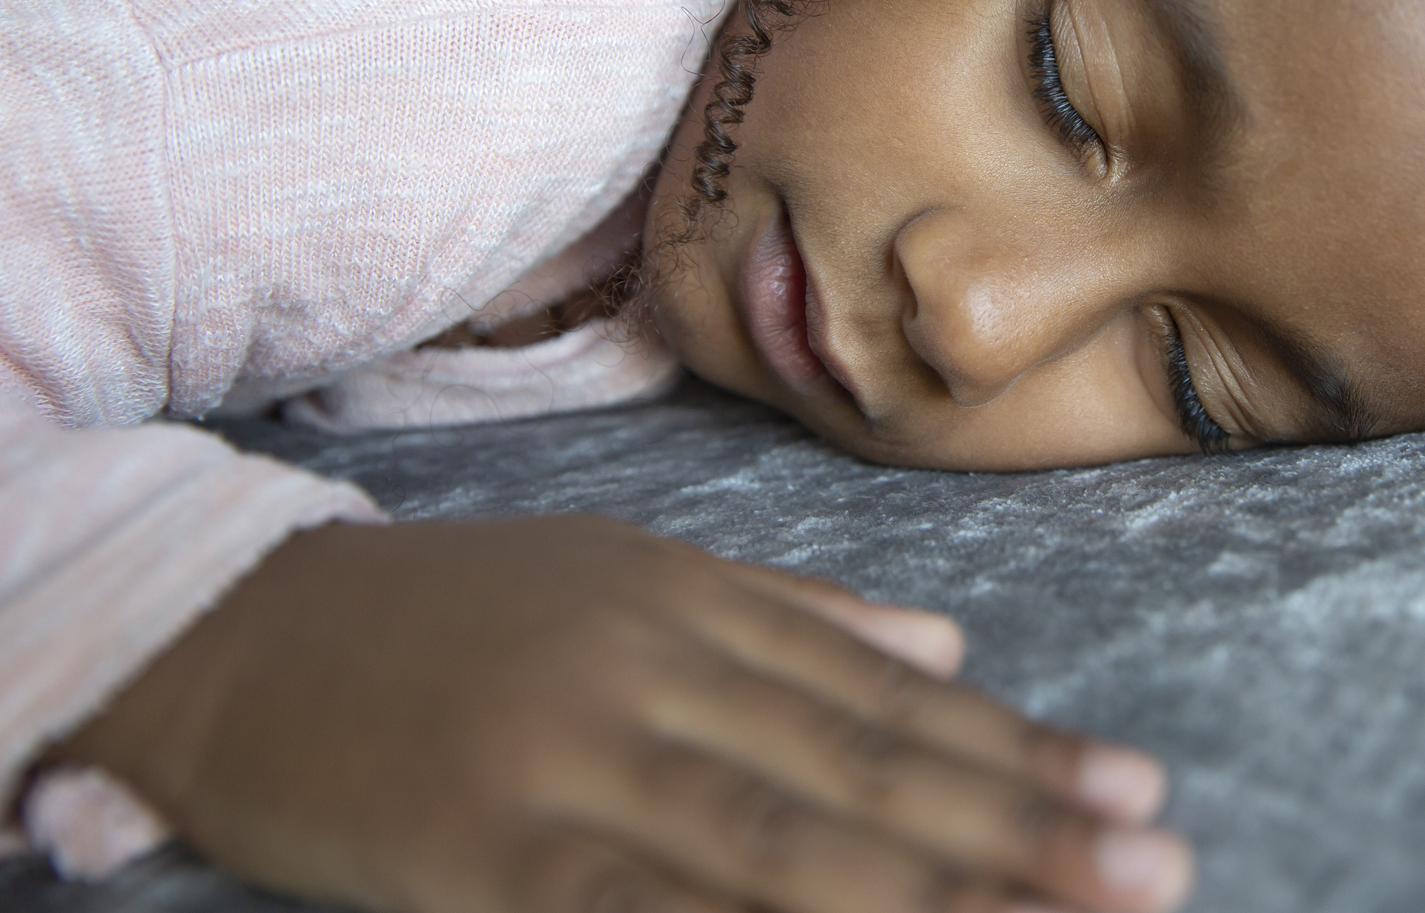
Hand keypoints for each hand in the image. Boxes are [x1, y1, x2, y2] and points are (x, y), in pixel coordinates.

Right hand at [56, 515, 1192, 912]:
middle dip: (1018, 823)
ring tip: (1070, 910)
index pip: (888, 695)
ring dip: (936, 883)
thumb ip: (792, 614)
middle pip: (866, 763)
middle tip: (1156, 861)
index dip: (1016, 750)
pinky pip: (639, 908)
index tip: (1132, 789)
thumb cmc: (448, 613)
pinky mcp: (486, 849)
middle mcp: (659, 669)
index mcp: (698, 604)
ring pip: (784, 834)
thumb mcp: (628, 577)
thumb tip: (947, 643)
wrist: (236, 624)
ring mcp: (575, 757)